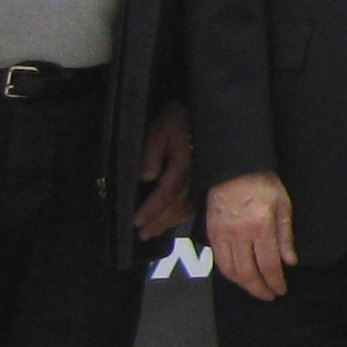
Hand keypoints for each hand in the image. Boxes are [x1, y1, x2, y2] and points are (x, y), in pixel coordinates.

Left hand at [134, 100, 195, 239]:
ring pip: (187, 205)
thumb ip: (152, 153)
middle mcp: (195, 175)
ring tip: (154, 231)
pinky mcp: (205, 176)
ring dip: (170, 221)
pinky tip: (174, 218)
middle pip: (177, 204)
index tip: (136, 222)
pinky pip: (194, 200)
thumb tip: (147, 178)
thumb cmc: (179, 117)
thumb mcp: (160, 129)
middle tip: (143, 235)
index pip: (165, 193)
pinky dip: (182, 213)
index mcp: (182, 164)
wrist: (209, 111)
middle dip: (159, 221)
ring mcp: (202, 177)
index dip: (151, 209)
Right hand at [206, 169, 294, 299]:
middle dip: (259, 289)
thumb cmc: (264, 183)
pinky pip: (218, 260)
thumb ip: (285, 236)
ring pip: (230, 270)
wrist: (234, 167)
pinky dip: (229, 273)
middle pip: (248, 272)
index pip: (269, 264)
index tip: (281, 290)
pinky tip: (239, 276)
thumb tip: (290, 263)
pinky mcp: (211, 232)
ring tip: (256, 288)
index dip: (275, 281)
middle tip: (269, 295)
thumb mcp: (284, 205)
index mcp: (261, 225)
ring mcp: (222, 234)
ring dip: (244, 285)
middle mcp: (240, 233)